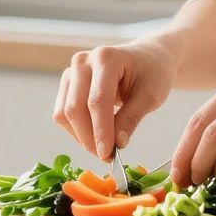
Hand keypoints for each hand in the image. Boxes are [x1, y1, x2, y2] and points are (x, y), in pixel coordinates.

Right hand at [53, 42, 176, 161]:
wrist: (148, 58)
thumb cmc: (152, 74)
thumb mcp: (150, 96)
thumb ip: (131, 119)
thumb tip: (116, 144)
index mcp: (106, 58)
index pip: (97, 100)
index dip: (101, 131)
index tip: (108, 155)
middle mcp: (83, 62)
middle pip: (75, 108)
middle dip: (89, 138)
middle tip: (107, 157)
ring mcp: (71, 71)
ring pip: (64, 113)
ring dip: (81, 137)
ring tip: (103, 148)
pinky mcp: (67, 84)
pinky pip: (62, 113)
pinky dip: (76, 130)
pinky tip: (95, 137)